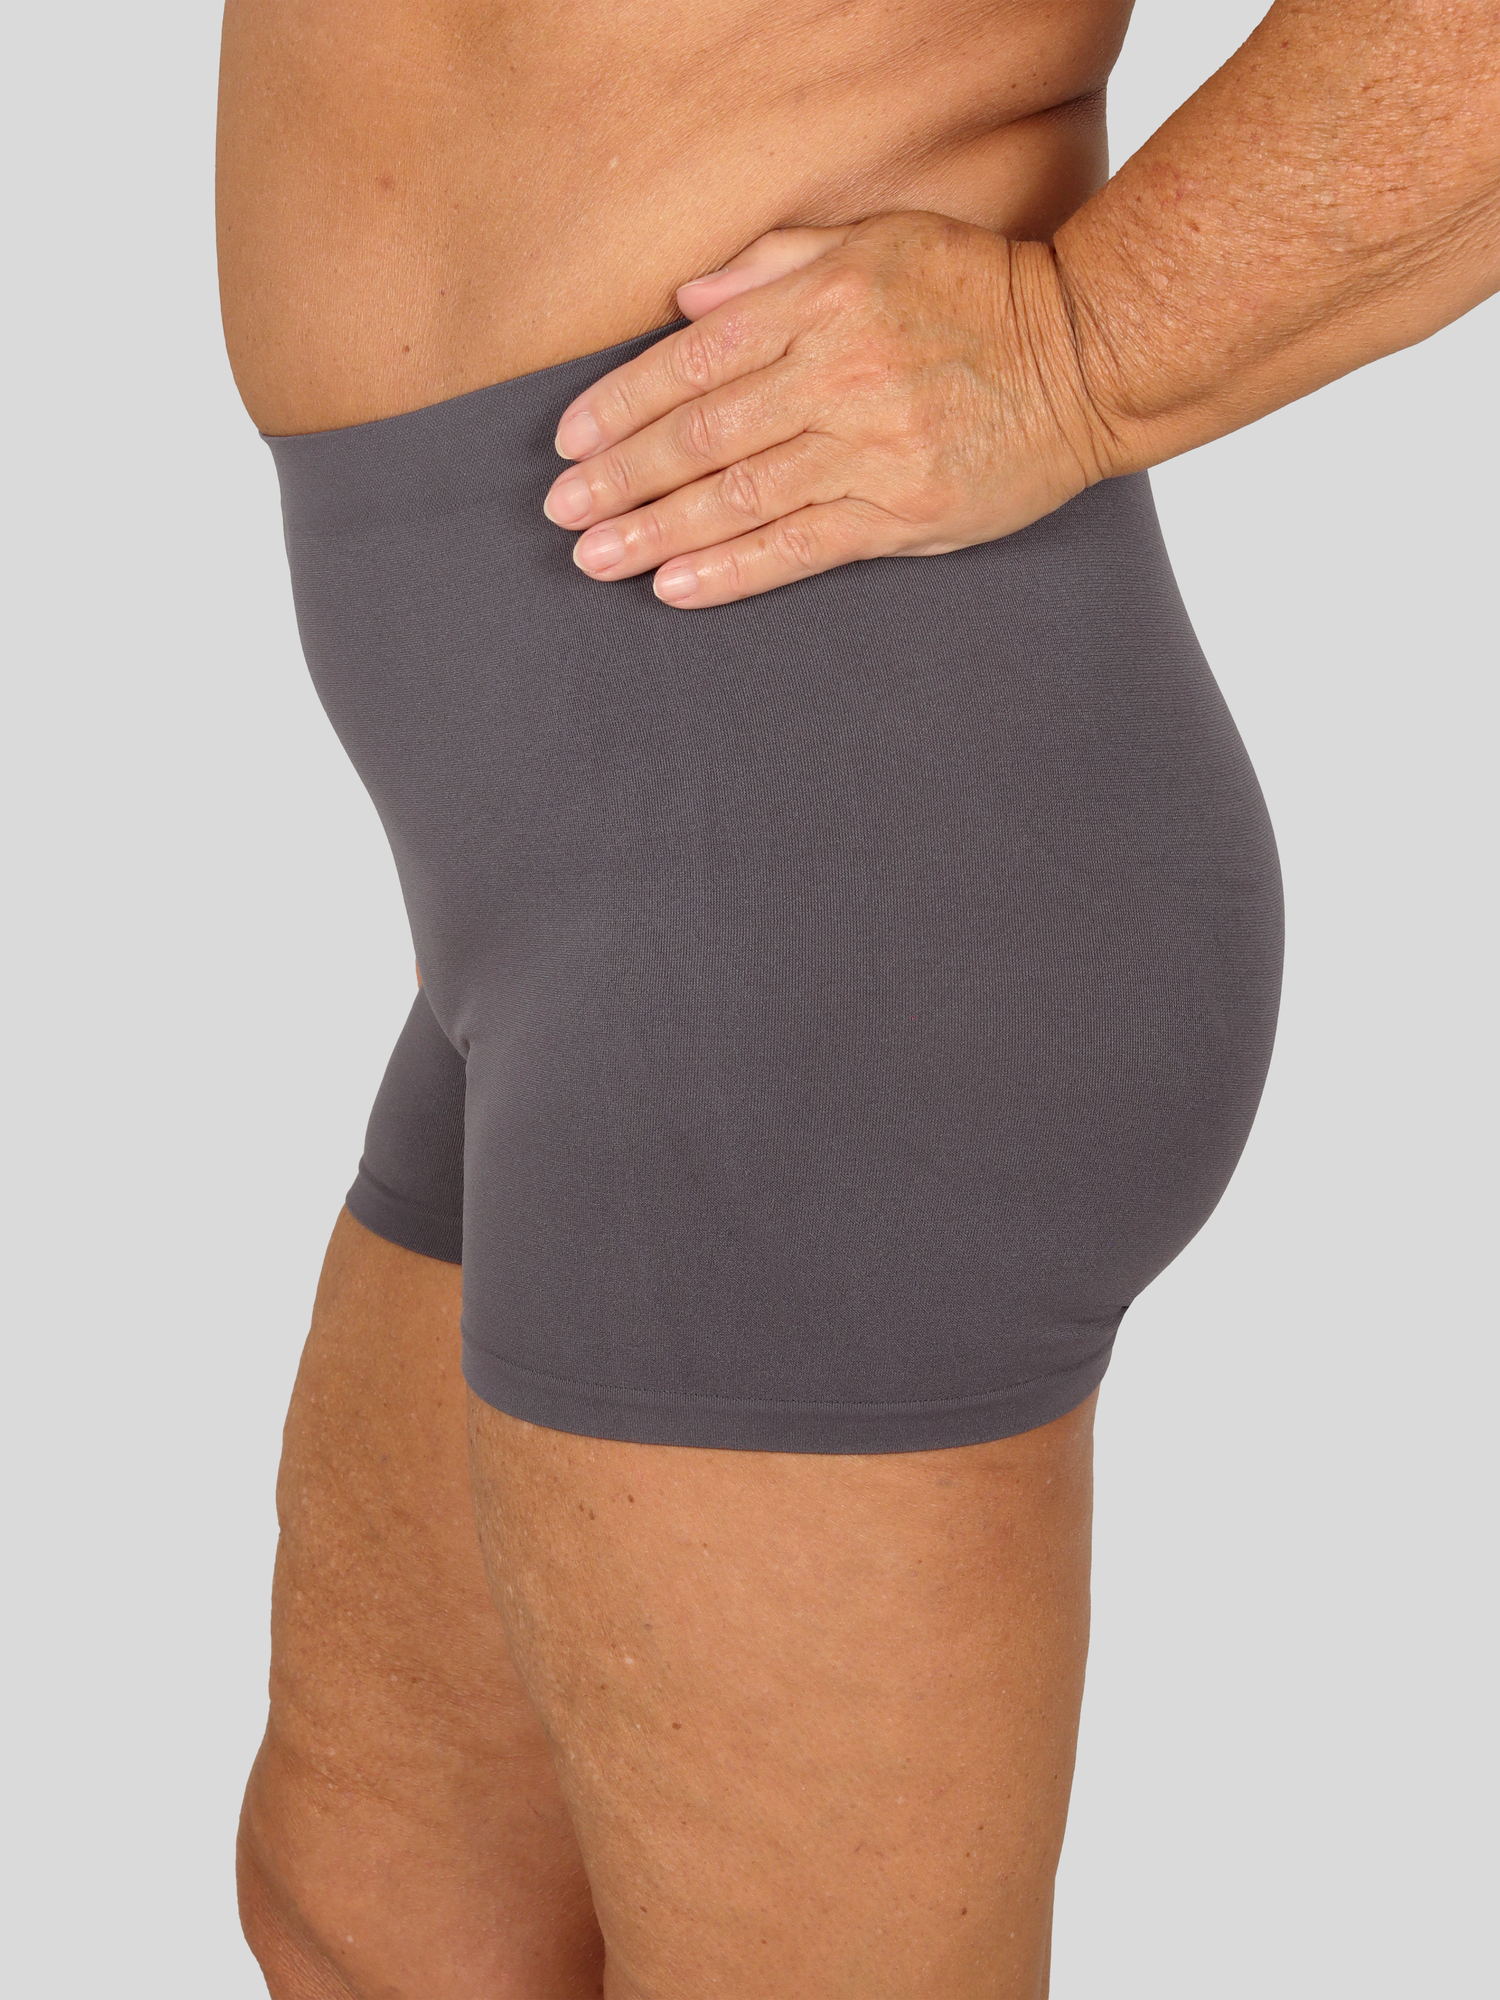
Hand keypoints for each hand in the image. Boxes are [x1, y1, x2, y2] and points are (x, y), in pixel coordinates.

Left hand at [542, 211, 1115, 608]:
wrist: (1091, 357)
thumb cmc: (982, 294)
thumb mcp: (879, 244)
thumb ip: (775, 268)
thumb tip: (685, 304)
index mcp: (824, 303)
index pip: (694, 359)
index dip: (621, 404)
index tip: (570, 442)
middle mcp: (839, 376)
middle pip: (702, 434)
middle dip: (621, 477)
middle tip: (562, 511)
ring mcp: (872, 451)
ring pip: (739, 496)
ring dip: (656, 531)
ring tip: (596, 557)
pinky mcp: (904, 513)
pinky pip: (799, 548)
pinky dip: (731, 570)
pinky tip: (675, 587)